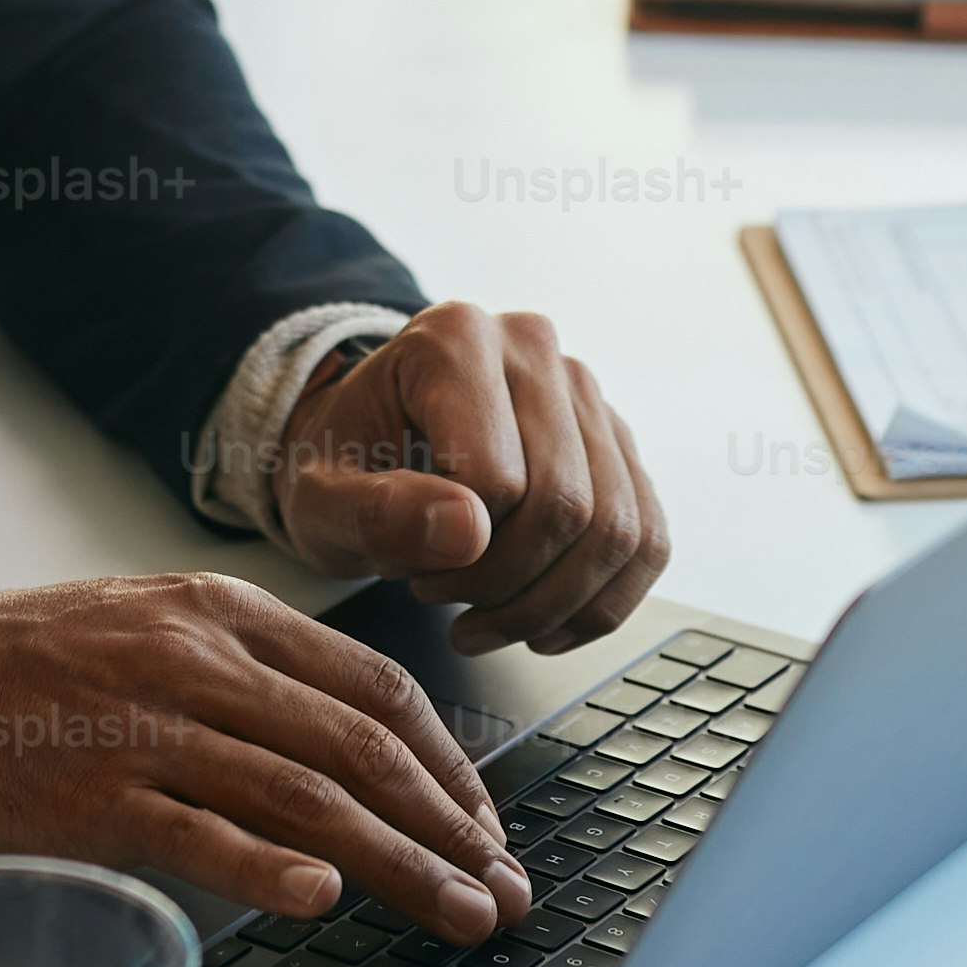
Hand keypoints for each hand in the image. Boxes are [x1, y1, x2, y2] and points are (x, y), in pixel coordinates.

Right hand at [0, 574, 528, 937]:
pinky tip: (326, 898)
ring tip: (458, 913)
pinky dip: (271, 867)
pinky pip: (201, 834)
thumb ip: (253, 670)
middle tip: (503, 887)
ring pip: (305, 796)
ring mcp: (149, 730)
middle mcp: (199, 662)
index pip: (373, 687)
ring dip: (399, 863)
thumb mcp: (157, 623)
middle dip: (450, 826)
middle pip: (360, 747)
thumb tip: (356, 742)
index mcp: (224, 613)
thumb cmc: (33, 664)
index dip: (447, 763)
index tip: (485, 824)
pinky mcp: (96, 799)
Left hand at [267, 299, 670, 652]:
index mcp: (454, 338)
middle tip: (442, 600)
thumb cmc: (339, 467)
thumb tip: (469, 533)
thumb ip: (375, 513)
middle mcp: (533, 348)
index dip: (455, 555)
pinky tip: (544, 628)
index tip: (405, 570)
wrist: (360, 446)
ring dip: (554, 605)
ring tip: (485, 619)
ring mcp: (584, 393)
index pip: (496, 478)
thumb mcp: (318, 498)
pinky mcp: (615, 443)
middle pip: (568, 505)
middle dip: (507, 588)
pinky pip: (648, 539)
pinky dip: (601, 605)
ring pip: (619, 530)